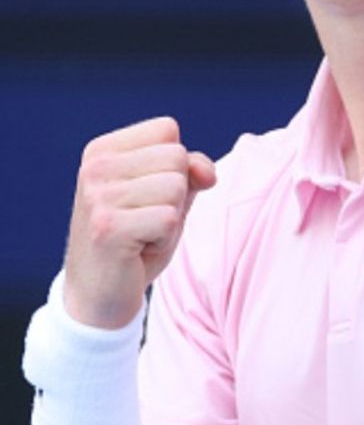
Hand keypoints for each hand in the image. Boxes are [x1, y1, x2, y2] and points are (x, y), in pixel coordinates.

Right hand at [62, 117, 215, 328]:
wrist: (100, 294)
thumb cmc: (138, 238)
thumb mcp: (169, 195)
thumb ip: (191, 169)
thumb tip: (206, 171)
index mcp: (103, 150)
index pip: (167, 129)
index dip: (175, 165)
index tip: (147, 195)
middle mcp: (95, 167)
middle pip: (177, 156)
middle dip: (174, 194)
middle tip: (145, 220)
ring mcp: (98, 197)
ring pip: (177, 187)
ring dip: (170, 218)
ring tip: (142, 234)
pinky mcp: (108, 227)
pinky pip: (170, 219)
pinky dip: (165, 239)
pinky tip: (138, 250)